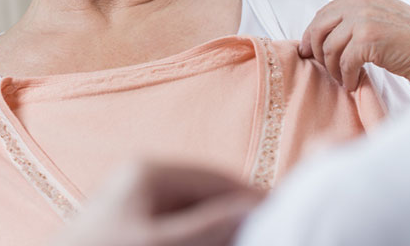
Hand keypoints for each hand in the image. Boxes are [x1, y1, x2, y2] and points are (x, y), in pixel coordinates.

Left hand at [58, 164, 264, 245]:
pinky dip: (194, 239)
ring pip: (192, 215)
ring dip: (215, 232)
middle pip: (206, 197)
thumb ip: (208, 227)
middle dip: (233, 219)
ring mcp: (134, 203)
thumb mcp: (159, 245)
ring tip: (238, 240)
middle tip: (260, 235)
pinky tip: (206, 245)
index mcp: (150, 171)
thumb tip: (254, 210)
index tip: (281, 221)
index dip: (253, 200)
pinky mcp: (128, 227)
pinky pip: (174, 228)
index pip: (219, 180)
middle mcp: (142, 179)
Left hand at [299, 0, 409, 92]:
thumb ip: (353, 18)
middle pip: (320, 28)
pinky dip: (346, 77)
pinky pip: (344, 63)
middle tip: (327, 69)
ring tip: (344, 78)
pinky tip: (354, 83)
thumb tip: (318, 34)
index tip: (310, 52)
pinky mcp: (369, 38)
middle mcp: (361, 0)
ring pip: (329, 48)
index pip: (323, 13)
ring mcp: (364, 18)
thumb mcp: (379, 17)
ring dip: (334, 69)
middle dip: (318, 52)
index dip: (313, 35)